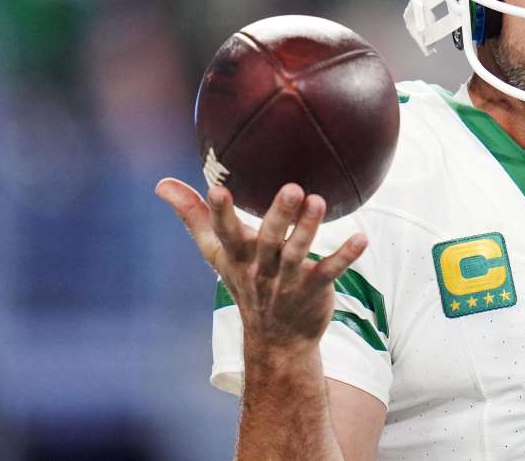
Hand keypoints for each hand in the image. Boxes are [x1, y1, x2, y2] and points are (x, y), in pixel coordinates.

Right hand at [155, 178, 367, 353]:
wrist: (276, 340)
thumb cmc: (245, 282)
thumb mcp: (217, 253)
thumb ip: (194, 216)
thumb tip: (162, 183)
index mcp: (237, 257)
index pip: (224, 233)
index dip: (218, 213)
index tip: (217, 188)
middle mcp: (261, 269)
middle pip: (268, 241)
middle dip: (279, 216)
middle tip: (292, 188)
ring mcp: (288, 281)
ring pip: (298, 253)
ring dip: (309, 228)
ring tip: (319, 201)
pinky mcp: (314, 288)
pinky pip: (330, 271)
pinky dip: (346, 255)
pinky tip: (362, 238)